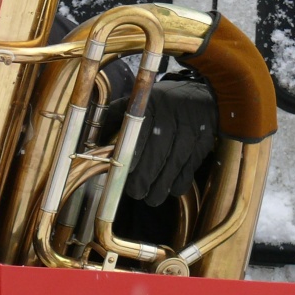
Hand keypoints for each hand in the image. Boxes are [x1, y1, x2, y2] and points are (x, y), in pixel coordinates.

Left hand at [124, 78, 216, 206]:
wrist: (200, 96)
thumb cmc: (159, 104)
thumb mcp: (135, 103)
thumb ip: (113, 119)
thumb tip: (91, 143)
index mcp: (150, 107)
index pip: (138, 137)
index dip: (131, 159)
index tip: (122, 174)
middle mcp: (171, 118)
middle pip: (156, 155)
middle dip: (144, 179)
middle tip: (135, 192)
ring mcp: (190, 132)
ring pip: (173, 165)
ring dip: (160, 186)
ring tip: (151, 198)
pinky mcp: (203, 144)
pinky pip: (189, 168)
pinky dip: (179, 183)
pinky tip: (169, 188)